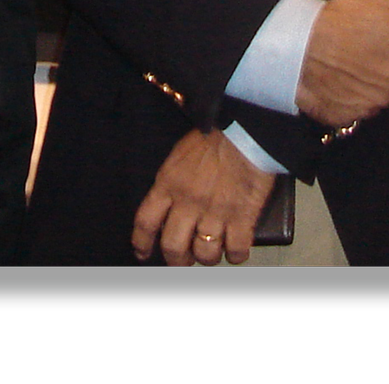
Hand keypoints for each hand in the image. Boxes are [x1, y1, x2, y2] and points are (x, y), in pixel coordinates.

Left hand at [131, 129, 277, 266]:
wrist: (246, 128)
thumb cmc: (216, 135)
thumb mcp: (180, 155)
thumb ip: (172, 182)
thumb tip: (171, 203)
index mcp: (169, 184)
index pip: (146, 222)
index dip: (142, 243)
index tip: (143, 253)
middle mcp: (188, 202)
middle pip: (173, 247)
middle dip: (177, 260)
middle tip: (182, 261)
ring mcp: (215, 212)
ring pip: (205, 254)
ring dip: (208, 258)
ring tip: (212, 252)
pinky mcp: (242, 217)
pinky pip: (236, 250)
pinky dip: (236, 254)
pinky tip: (236, 249)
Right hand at [294, 0, 388, 129]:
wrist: (298, 41)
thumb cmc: (345, 21)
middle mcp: (387, 96)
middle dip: (385, 77)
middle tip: (363, 54)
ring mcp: (362, 110)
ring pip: (373, 102)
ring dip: (365, 89)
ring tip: (345, 66)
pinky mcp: (338, 118)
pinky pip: (349, 112)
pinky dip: (344, 100)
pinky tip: (333, 81)